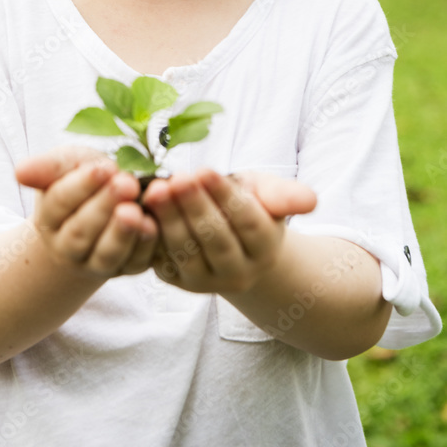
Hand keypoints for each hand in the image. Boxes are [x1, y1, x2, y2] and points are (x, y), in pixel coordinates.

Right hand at [15, 146, 158, 278]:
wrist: (102, 207)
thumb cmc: (83, 180)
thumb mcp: (67, 165)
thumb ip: (47, 167)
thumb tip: (19, 172)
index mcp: (49, 217)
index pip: (60, 202)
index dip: (81, 186)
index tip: (102, 168)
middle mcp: (69, 247)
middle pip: (81, 231)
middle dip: (104, 207)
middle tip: (125, 183)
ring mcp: (97, 262)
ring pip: (106, 254)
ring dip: (122, 233)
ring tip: (136, 211)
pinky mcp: (127, 269)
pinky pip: (134, 264)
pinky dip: (144, 247)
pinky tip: (153, 226)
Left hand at [142, 168, 315, 293]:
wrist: (230, 240)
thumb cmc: (248, 206)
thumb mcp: (266, 194)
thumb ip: (284, 196)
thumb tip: (311, 201)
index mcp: (265, 248)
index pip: (247, 222)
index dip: (225, 197)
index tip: (204, 170)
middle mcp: (238, 273)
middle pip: (215, 239)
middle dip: (194, 207)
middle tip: (175, 178)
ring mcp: (206, 282)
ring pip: (187, 252)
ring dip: (169, 220)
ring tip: (156, 189)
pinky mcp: (177, 281)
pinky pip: (163, 261)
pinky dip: (150, 237)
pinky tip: (140, 211)